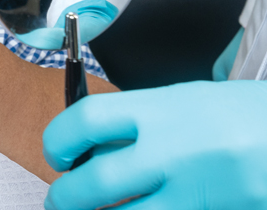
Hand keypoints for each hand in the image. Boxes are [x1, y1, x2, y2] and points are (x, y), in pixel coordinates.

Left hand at [43, 80, 266, 209]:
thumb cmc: (252, 117)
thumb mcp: (192, 104)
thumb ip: (144, 123)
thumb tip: (95, 148)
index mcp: (164, 110)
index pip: (87, 120)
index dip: (59, 140)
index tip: (57, 155)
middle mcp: (175, 150)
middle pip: (97, 181)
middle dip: (67, 197)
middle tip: (60, 200)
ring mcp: (199, 191)